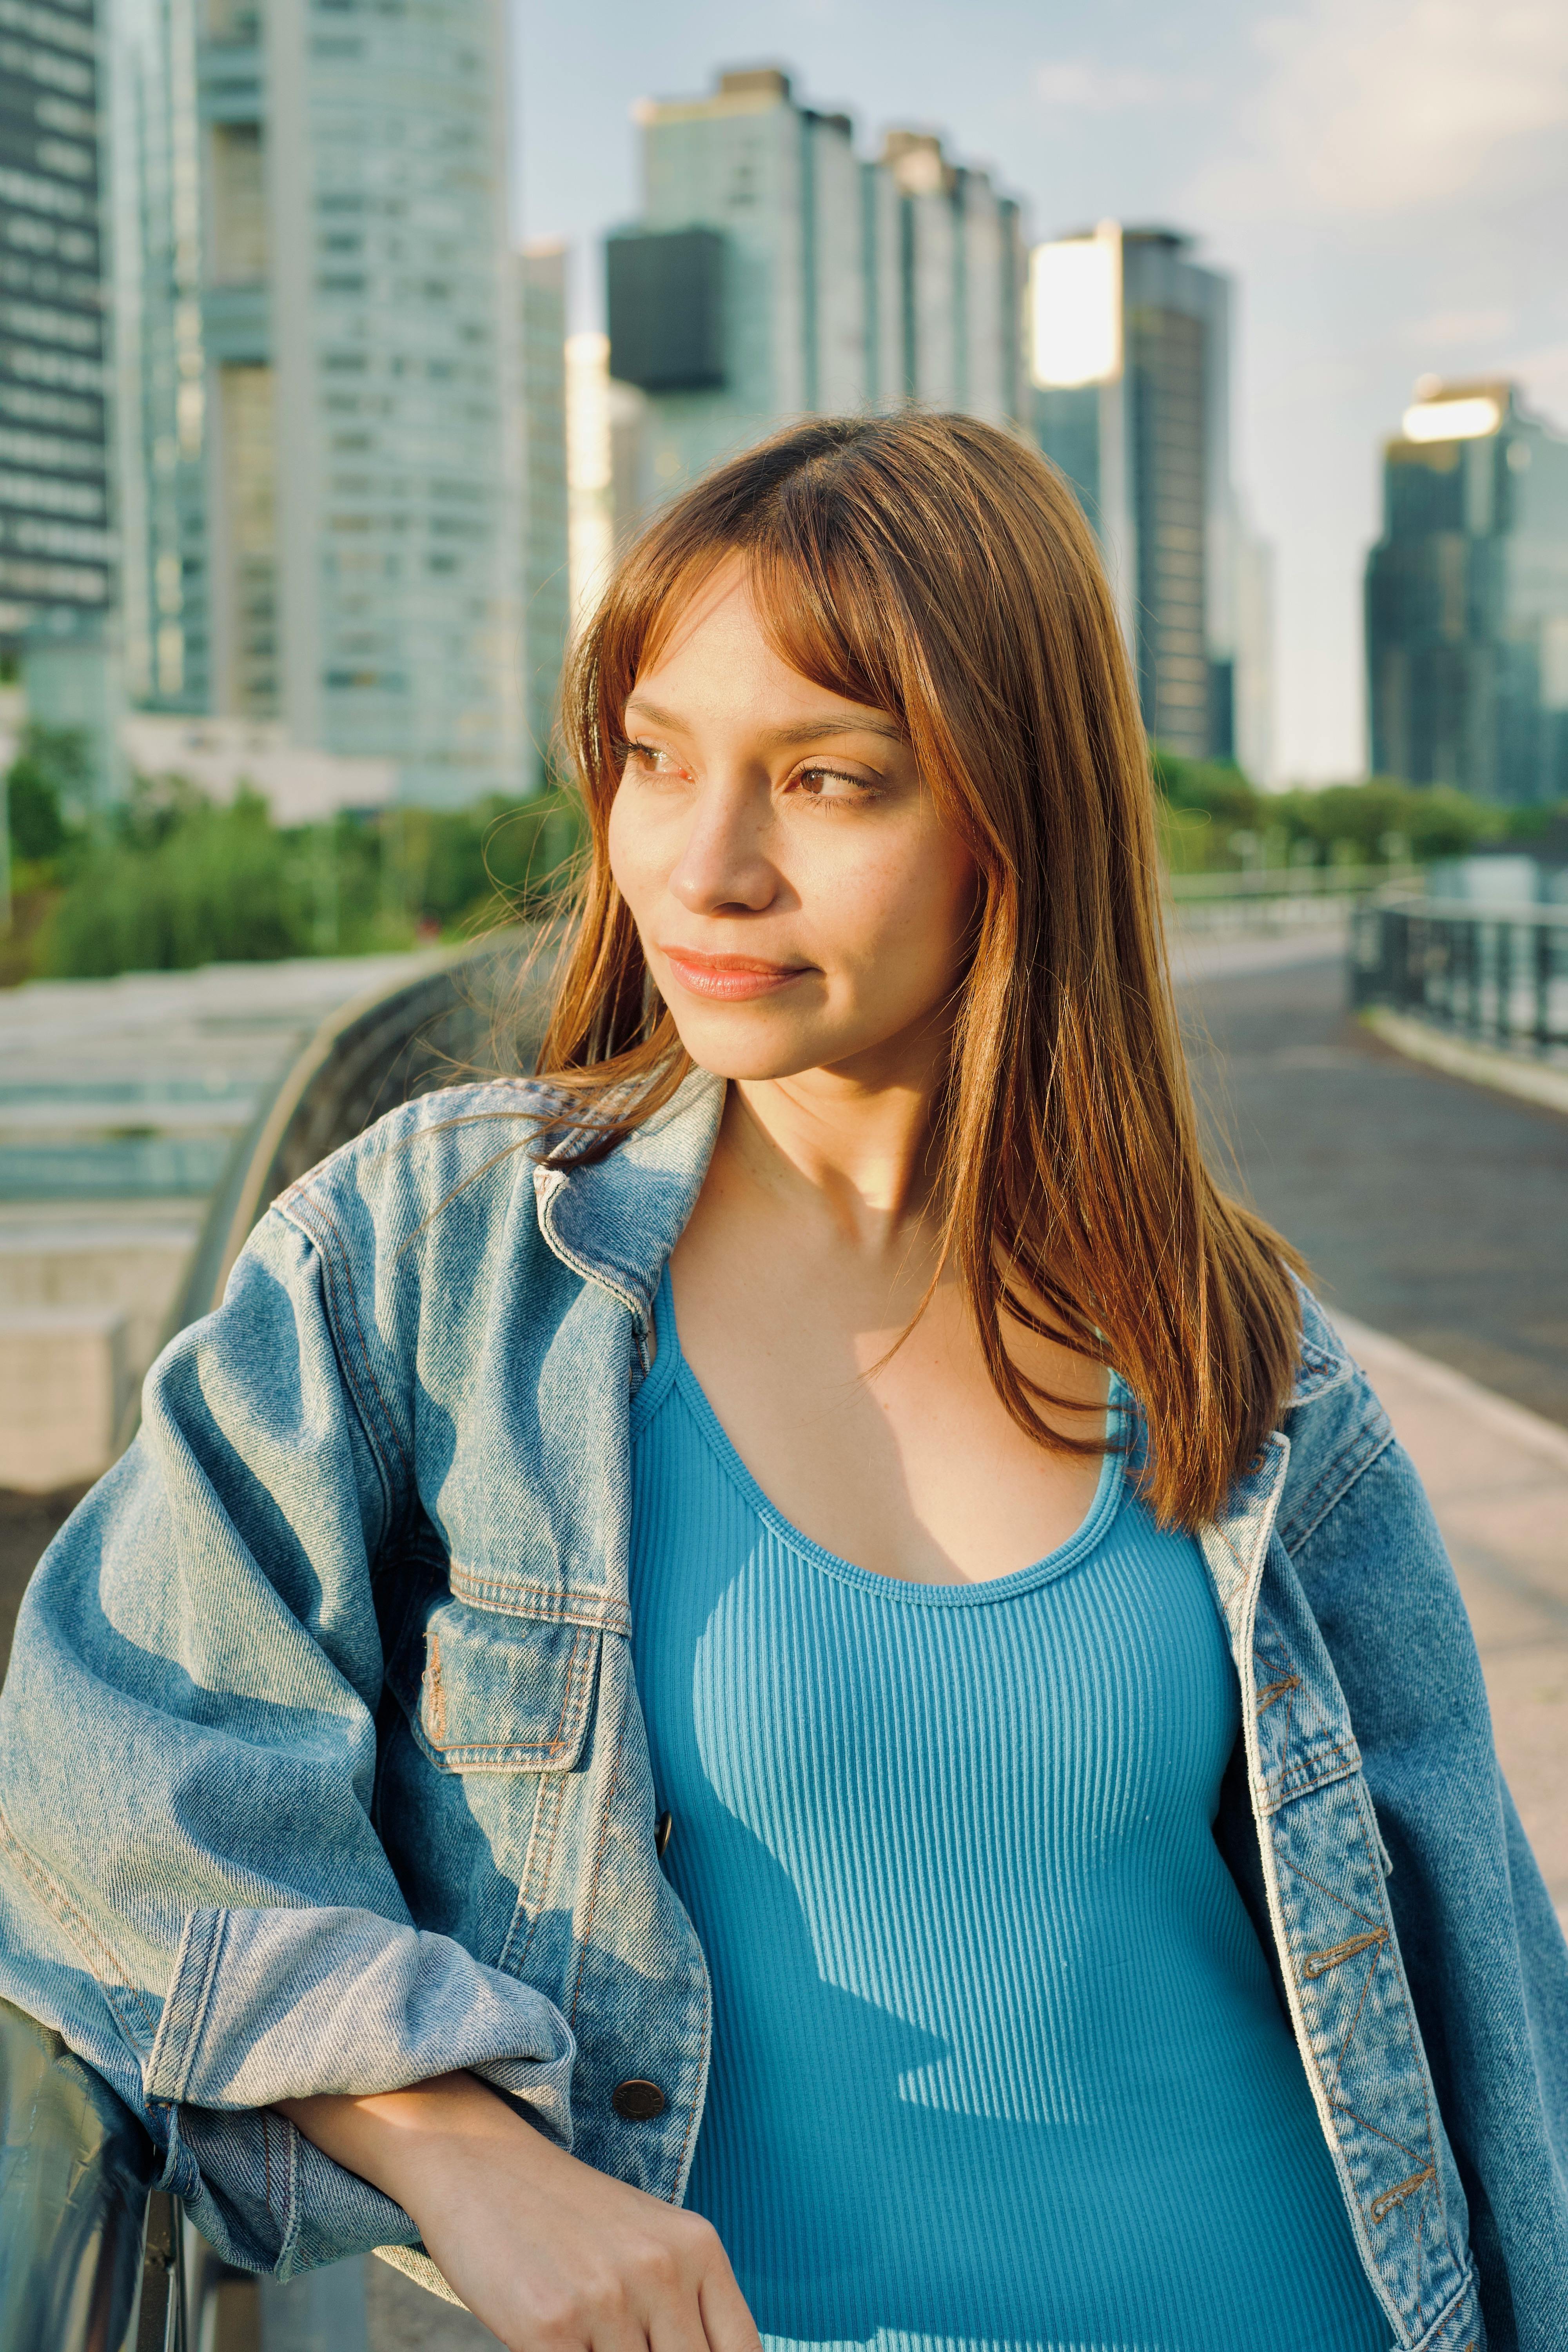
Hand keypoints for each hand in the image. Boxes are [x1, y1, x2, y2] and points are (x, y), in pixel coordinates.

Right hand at [278, 2070, 761, 2351]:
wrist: (478, 2160)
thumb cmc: (565, 2216)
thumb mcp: (647, 2242)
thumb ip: (685, 2307)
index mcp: (698, 2247)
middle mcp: (662, 2270)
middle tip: (619, 2346)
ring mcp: (607, 2299)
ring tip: (586, 2338)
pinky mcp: (549, 2327)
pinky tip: (554, 2342)